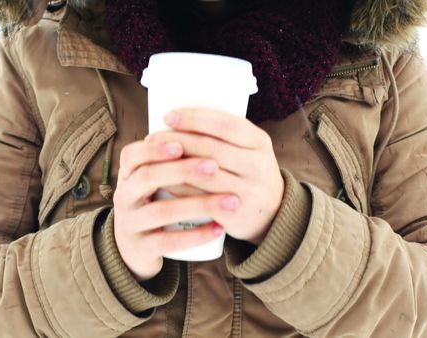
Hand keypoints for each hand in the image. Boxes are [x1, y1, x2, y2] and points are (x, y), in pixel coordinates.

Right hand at [113, 136, 237, 281]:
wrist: (137, 248)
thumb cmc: (156, 203)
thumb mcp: (155, 180)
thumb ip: (172, 159)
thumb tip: (212, 126)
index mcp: (127, 175)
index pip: (132, 155)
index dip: (155, 148)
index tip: (181, 142)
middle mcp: (123, 197)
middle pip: (147, 177)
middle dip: (182, 169)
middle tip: (214, 166)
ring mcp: (130, 224)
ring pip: (161, 211)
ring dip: (198, 204)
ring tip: (230, 201)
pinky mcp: (141, 249)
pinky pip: (167, 242)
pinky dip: (195, 236)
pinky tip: (219, 229)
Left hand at [145, 108, 284, 244]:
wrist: (273, 213)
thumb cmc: (248, 174)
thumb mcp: (248, 150)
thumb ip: (223, 137)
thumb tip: (176, 120)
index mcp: (260, 142)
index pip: (225, 124)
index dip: (195, 119)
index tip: (169, 116)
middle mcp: (258, 165)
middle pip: (210, 148)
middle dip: (178, 140)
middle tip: (153, 138)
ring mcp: (249, 190)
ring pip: (203, 173)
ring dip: (174, 164)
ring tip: (153, 158)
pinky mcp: (237, 213)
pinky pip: (202, 198)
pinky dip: (180, 189)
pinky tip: (164, 182)